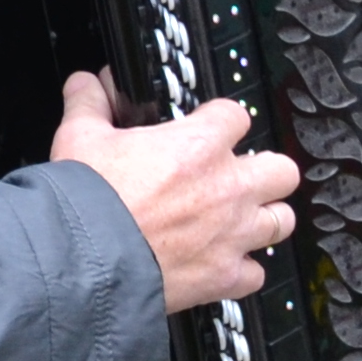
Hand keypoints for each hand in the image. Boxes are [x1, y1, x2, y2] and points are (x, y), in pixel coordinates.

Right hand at [51, 71, 298, 314]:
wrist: (82, 263)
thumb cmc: (85, 204)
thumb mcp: (79, 138)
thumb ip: (89, 105)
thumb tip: (85, 84)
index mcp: (199, 147)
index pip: (237, 116)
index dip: (223, 122)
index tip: (210, 130)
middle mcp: (227, 188)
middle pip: (281, 170)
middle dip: (265, 172)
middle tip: (240, 178)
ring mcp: (232, 234)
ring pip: (282, 220)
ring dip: (263, 219)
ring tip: (239, 221)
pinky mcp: (225, 276)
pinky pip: (256, 274)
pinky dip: (243, 271)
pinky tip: (222, 264)